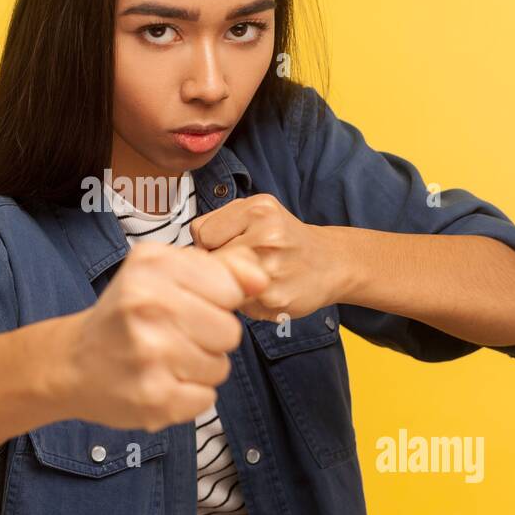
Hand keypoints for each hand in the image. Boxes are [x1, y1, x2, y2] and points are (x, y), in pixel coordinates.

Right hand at [58, 242, 269, 431]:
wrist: (71, 363)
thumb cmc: (125, 314)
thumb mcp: (161, 272)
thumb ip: (219, 270)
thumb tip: (262, 281)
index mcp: (152, 266)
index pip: (230, 290)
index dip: (216, 302)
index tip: (188, 306)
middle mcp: (148, 306)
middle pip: (229, 332)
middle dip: (209, 338)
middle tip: (173, 337)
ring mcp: (151, 355)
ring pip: (220, 367)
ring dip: (199, 368)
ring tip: (163, 360)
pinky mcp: (154, 397)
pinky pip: (206, 399)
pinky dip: (188, 396)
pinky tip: (159, 382)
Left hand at [189, 193, 346, 321]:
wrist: (331, 263)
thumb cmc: (285, 237)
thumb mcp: (257, 211)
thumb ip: (219, 222)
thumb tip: (184, 253)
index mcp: (259, 210)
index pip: (200, 232)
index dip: (208, 242)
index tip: (225, 243)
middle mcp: (267, 238)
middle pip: (208, 260)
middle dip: (215, 264)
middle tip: (238, 262)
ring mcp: (271, 272)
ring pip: (219, 285)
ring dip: (227, 285)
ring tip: (251, 276)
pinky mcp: (274, 302)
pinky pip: (237, 305)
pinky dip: (244, 302)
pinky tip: (264, 291)